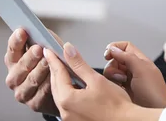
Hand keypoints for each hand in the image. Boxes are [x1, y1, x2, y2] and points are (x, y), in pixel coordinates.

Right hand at [4, 28, 62, 115]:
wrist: (62, 88)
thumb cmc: (53, 64)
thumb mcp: (50, 49)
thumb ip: (46, 40)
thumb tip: (45, 32)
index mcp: (15, 61)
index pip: (12, 49)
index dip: (16, 40)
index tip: (22, 31)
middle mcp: (14, 77)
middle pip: (20, 66)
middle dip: (29, 57)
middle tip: (38, 48)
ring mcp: (23, 92)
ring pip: (30, 80)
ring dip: (39, 70)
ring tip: (48, 61)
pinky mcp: (34, 104)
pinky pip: (41, 93)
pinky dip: (48, 84)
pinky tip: (54, 77)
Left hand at [44, 42, 163, 120]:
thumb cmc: (115, 104)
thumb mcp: (96, 79)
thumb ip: (79, 64)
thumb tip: (68, 50)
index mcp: (67, 100)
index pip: (57, 74)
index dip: (54, 60)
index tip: (49, 51)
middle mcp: (65, 111)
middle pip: (56, 85)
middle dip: (55, 70)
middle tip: (54, 57)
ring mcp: (69, 118)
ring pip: (60, 95)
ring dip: (61, 81)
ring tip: (63, 69)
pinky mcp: (76, 120)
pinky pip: (66, 103)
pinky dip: (67, 91)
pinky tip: (73, 85)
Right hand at [104, 41, 165, 107]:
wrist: (157, 109)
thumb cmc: (154, 91)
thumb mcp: (141, 69)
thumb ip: (127, 57)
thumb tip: (113, 48)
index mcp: (140, 60)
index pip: (125, 47)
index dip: (115, 48)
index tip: (107, 54)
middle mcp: (133, 68)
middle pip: (115, 59)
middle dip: (113, 66)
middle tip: (120, 75)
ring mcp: (128, 79)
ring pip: (112, 72)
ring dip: (112, 76)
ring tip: (121, 83)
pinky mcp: (123, 90)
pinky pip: (112, 83)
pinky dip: (112, 84)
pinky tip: (118, 89)